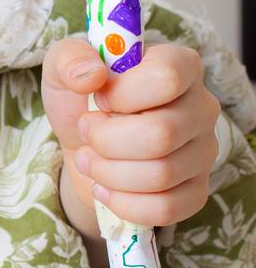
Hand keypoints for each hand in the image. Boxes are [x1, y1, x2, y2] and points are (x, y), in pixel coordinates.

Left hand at [41, 37, 221, 233]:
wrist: (82, 145)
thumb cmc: (80, 99)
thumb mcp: (63, 66)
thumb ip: (70, 58)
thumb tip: (92, 75)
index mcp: (180, 65)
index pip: (167, 78)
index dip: (122, 95)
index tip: (99, 98)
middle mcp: (202, 107)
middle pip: (161, 134)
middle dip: (106, 140)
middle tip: (87, 133)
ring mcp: (204, 151)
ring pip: (161, 175)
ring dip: (108, 172)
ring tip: (90, 159)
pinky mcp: (196, 190)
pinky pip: (167, 209)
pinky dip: (123, 203)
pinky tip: (105, 188)